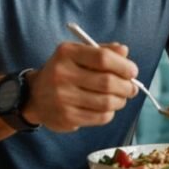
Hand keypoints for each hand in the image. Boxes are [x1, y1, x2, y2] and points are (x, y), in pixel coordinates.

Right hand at [22, 42, 138, 131]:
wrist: (35, 96)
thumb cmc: (64, 72)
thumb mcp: (78, 54)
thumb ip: (102, 51)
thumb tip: (124, 52)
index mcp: (67, 53)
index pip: (103, 58)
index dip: (123, 66)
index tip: (133, 71)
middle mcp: (62, 74)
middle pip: (107, 82)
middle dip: (126, 86)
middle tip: (132, 88)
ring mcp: (63, 97)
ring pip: (106, 102)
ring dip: (120, 101)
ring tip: (121, 98)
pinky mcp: (66, 117)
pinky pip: (100, 117)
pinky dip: (110, 113)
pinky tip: (107, 108)